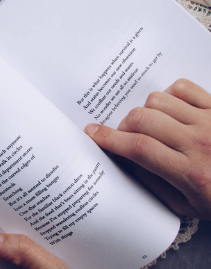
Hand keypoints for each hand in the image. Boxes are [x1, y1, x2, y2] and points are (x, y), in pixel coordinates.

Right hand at [85, 79, 210, 219]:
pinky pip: (183, 87)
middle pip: (142, 119)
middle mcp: (200, 143)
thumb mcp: (188, 206)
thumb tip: (123, 159)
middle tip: (125, 136)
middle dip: (124, 126)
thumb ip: (153, 183)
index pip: (138, 148)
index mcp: (191, 173)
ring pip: (158, 100)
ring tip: (152, 125)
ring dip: (147, 111)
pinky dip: (170, 95)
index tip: (92, 133)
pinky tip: (172, 111)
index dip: (109, 138)